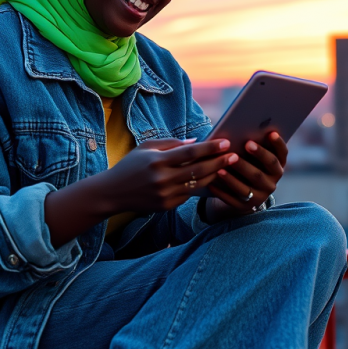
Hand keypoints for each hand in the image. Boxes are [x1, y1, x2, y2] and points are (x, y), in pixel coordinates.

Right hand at [102, 138, 238, 214]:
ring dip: (214, 175)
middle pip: (199, 170)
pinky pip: (189, 194)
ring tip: (226, 166)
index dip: (210, 148)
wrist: (113, 192)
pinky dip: (200, 186)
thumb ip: (172, 143)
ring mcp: (165, 195)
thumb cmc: (131, 165)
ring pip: (197, 184)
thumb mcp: (147, 147)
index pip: (191, 153)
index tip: (225, 142)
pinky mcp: (166, 206)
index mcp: (157, 161)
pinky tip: (211, 178)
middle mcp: (162, 179)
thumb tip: (197, 142)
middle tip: (234, 155)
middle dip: (219, 162)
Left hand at [205, 131, 286, 217]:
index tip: (270, 132)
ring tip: (220, 167)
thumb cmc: (245, 165)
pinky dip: (221, 191)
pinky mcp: (245, 207)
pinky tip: (211, 183)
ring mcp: (259, 196)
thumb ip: (251, 145)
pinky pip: (232, 199)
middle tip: (246, 144)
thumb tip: (243, 126)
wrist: (240, 193)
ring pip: (247, 187)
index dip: (278, 144)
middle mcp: (271, 183)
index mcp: (276, 167)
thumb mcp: (251, 157)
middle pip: (263, 170)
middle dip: (257, 156)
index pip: (281, 155)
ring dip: (233, 177)